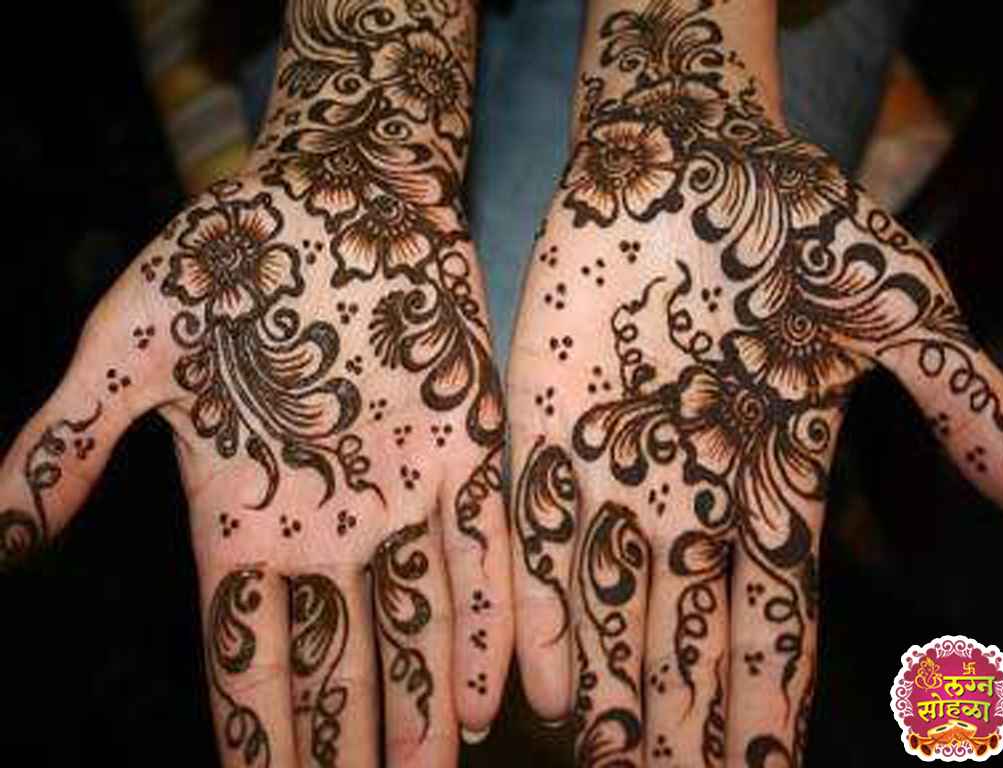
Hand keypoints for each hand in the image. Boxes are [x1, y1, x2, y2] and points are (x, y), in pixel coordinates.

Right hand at [0, 2, 510, 765]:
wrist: (336, 189)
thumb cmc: (227, 255)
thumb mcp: (132, 343)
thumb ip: (71, 440)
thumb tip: (0, 538)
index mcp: (243, 511)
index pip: (245, 650)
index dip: (252, 730)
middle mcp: (329, 519)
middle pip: (338, 661)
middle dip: (347, 745)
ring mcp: (403, 489)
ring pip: (418, 624)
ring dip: (424, 709)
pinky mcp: (470, 448)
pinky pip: (483, 554)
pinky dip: (486, 625)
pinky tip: (488, 698)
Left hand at [507, 2, 1002, 764]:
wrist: (692, 149)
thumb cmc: (799, 222)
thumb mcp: (896, 305)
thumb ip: (957, 396)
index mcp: (773, 474)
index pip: (776, 612)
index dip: (769, 695)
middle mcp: (692, 486)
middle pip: (690, 628)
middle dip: (685, 716)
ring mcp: (618, 460)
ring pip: (613, 600)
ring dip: (614, 687)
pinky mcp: (551, 424)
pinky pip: (546, 533)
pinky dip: (544, 608)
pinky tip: (545, 684)